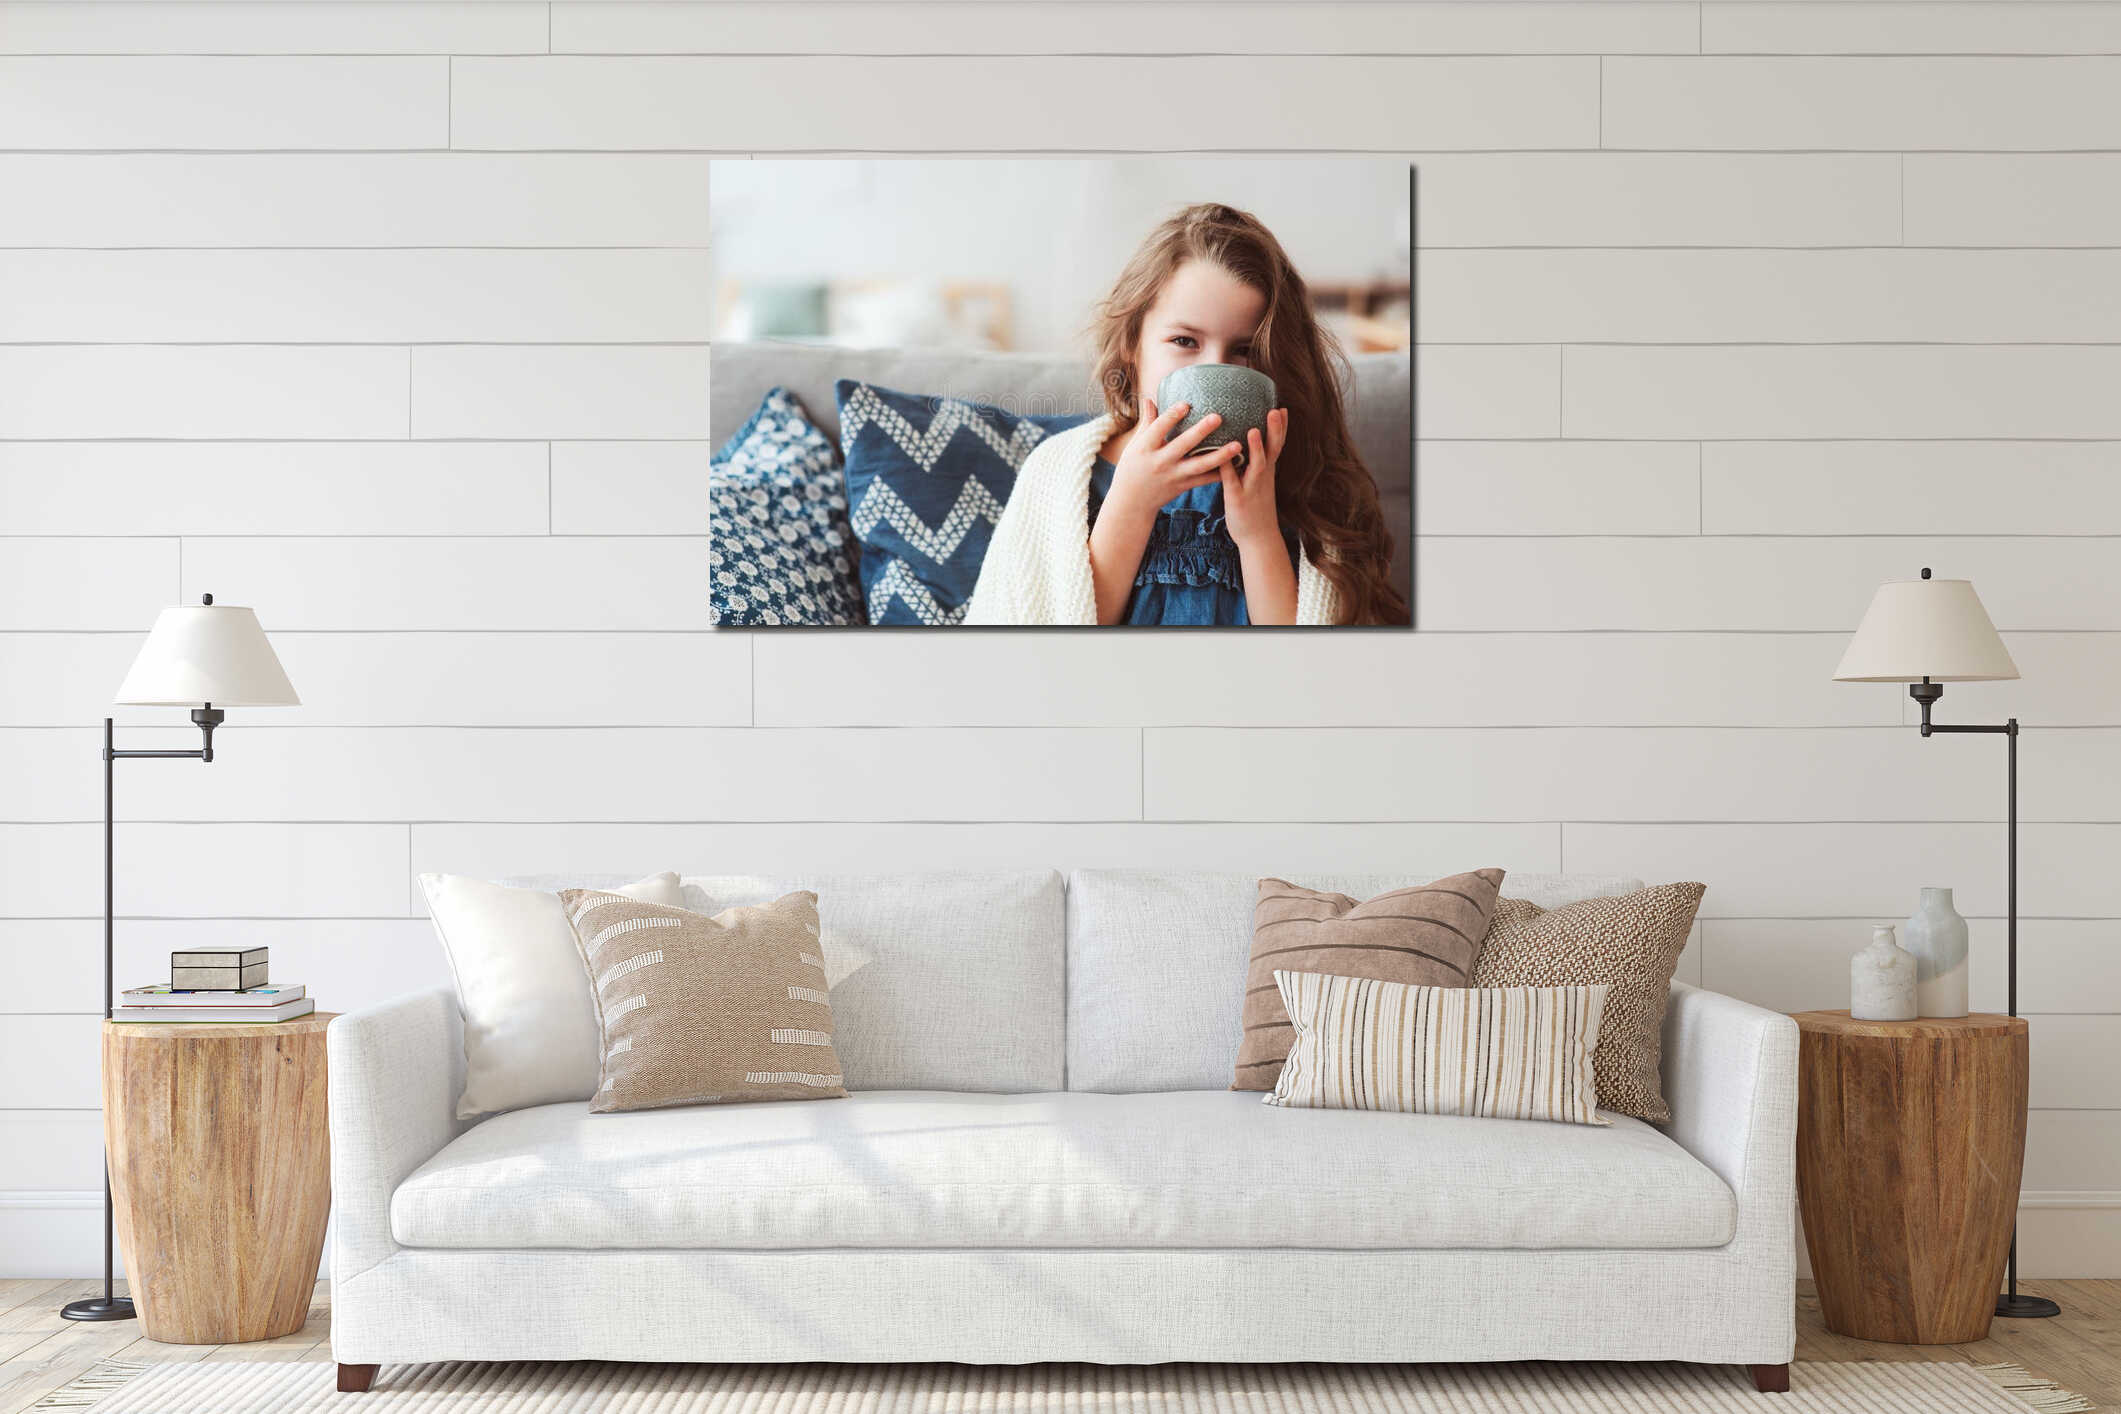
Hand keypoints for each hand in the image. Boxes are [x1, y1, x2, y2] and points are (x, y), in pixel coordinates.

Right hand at [1101, 395, 1245, 526]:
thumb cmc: (1132, 467)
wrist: (1132, 502)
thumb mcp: (1135, 444)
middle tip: (1218, 417)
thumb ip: (1147, 422)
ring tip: (1237, 445)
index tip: (1186, 404)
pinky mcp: (1184, 485)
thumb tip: (1150, 398)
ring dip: (1220, 456)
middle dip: (1200, 431)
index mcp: (1145, 448)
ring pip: (1199, 465)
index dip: (1172, 416)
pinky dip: (1221, 473)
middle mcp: (1161, 462)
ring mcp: (1174, 475)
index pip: (1159, 429)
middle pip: (1183, 445)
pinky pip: (1205, 479)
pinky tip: (1238, 465)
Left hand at [1220, 407, 1286, 550]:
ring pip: (1257, 465)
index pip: (1277, 445)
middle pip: (1273, 450)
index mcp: (1267, 471)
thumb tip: (1245, 445)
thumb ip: (1255, 464)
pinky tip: (1223, 457)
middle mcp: (1262, 476)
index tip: (1282, 408)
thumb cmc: (1255, 508)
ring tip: (1254, 430)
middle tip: (1276, 410)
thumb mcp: (1259, 482)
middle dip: (1275, 430)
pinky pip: (1232, 481)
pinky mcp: (1237, 498)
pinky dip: (1228, 468)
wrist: (1258, 538)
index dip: (1281, 428)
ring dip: (1257, 448)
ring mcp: (1251, 487)